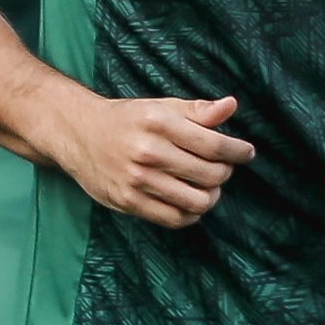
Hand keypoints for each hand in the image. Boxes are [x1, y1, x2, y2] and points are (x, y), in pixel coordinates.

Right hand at [43, 93, 256, 228]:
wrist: (78, 133)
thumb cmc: (127, 119)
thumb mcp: (160, 107)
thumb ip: (197, 111)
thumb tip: (231, 106)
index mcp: (159, 122)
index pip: (214, 145)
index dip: (238, 151)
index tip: (246, 152)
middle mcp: (148, 151)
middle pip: (210, 174)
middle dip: (225, 173)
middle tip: (223, 168)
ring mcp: (137, 179)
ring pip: (196, 201)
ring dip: (211, 196)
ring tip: (208, 187)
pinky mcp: (128, 201)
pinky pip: (174, 219)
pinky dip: (191, 214)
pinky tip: (191, 202)